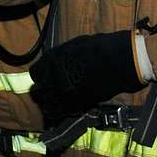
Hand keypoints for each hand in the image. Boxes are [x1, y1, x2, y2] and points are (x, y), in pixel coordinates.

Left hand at [29, 31, 143, 119]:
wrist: (120, 60)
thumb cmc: (101, 47)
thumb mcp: (76, 44)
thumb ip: (63, 55)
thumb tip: (57, 61)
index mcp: (52, 59)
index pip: (35, 74)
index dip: (40, 78)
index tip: (45, 80)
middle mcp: (54, 75)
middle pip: (39, 91)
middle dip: (44, 93)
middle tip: (49, 94)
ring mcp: (65, 91)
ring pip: (48, 104)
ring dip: (50, 105)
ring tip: (54, 105)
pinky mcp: (78, 103)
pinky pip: (62, 112)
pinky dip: (61, 112)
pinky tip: (63, 111)